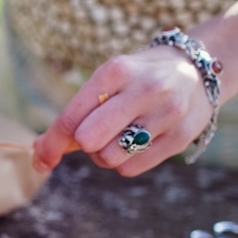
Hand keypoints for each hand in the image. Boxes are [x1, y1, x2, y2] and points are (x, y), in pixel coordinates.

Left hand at [31, 45, 215, 176]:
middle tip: (93, 135)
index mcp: (116, 71)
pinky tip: (136, 144)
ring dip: (103, 155)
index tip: (41, 160)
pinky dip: (124, 163)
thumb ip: (77, 113)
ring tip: (119, 136)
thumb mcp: (107, 81)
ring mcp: (166, 113)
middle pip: (88, 140)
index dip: (51, 143)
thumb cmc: (137, 79)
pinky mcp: (180, 137)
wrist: (198, 69)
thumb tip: (40, 151)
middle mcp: (144, 89)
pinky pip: (130, 168)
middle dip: (83, 144)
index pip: (72, 117)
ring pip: (109, 158)